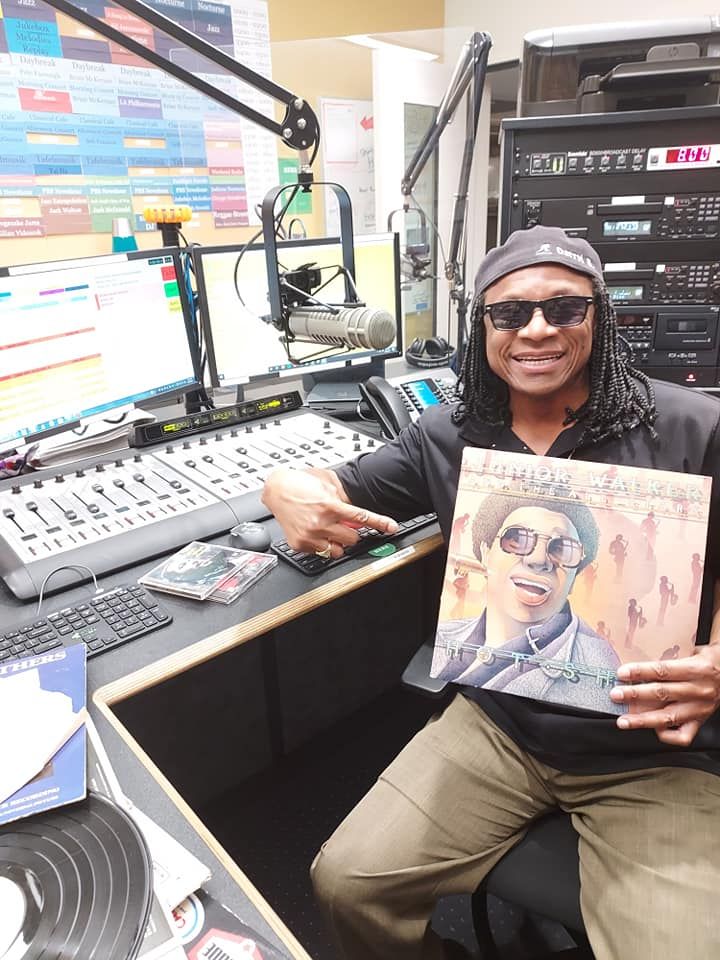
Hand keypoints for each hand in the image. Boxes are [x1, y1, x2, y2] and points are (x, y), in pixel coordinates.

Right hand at [261, 466, 398, 558]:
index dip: (380, 523)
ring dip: (338, 541)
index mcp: (330, 506)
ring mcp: (310, 536)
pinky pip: (321, 552)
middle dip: (350, 531)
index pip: (361, 517)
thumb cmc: (300, 483)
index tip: (391, 527)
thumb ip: (343, 499)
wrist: (276, 489)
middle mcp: (321, 523)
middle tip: (342, 524)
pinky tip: (315, 532)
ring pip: (338, 550)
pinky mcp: (300, 544)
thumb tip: (356, 511)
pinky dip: (321, 544)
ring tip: (329, 530)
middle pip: (352, 538)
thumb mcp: (326, 484)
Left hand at [610, 645, 719, 745]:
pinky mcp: (700, 721)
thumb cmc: (708, 660)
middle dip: (635, 695)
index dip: (641, 672)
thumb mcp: (692, 652)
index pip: (663, 671)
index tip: (622, 673)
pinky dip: (666, 735)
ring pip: (668, 717)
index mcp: (696, 669)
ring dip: (643, 720)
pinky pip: (683, 736)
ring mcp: (699, 709)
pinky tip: (654, 730)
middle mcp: (699, 690)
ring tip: (624, 721)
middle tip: (616, 695)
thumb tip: (641, 666)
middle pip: (662, 694)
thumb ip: (670, 660)